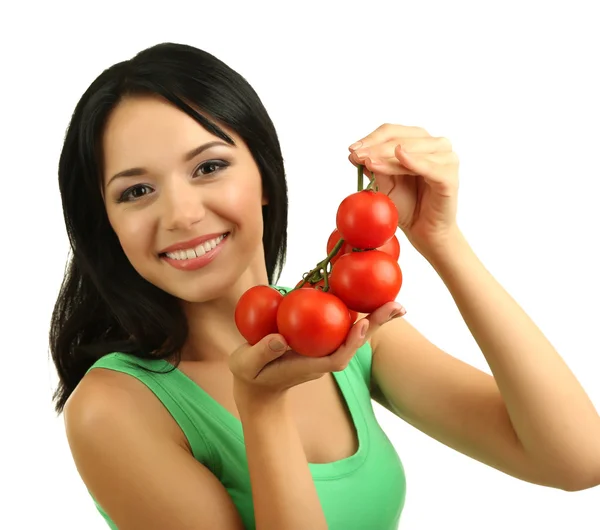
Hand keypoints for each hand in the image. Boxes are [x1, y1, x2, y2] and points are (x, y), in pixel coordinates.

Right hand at [228, 301, 404, 400]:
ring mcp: (324, 349)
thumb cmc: (251, 375)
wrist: (257, 386)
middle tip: (398, 306)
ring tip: (394, 300)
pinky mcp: (321, 340)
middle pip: (354, 341)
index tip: (362, 324)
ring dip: (373, 316)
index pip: (337, 357)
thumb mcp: (247, 365)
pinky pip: (339, 323)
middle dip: (376, 324)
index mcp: (310, 365)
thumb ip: (262, 352)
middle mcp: (323, 357)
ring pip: (352, 331)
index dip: (352, 342)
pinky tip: (362, 291)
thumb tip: (281, 338)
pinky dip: (352, 308)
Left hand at [348, 123, 459, 257]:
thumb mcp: (383, 184)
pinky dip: (414, 161)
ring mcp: (446, 159)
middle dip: (376, 147)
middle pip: (401, 138)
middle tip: (357, 156)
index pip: (393, 132)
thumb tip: (353, 152)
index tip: (352, 149)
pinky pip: (429, 166)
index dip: (371, 138)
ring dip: (387, 156)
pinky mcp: (449, 176)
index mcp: (420, 142)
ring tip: (369, 163)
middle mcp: (436, 145)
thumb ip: (373, 167)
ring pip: (412, 150)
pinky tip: (399, 156)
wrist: (424, 231)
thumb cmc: (406, 205)